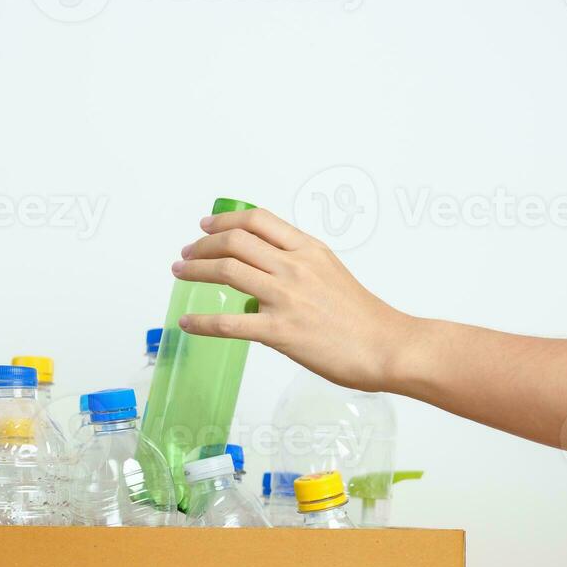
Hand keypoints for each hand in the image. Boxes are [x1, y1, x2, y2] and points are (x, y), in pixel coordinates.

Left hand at [172, 208, 413, 392]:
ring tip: (180, 274)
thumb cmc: (363, 319)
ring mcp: (285, 298)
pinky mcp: (279, 332)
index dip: (225, 220)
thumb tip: (262, 282)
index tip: (206, 226)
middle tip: (187, 254)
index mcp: (308, 250)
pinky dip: (201, 321)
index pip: (258, 221)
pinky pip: (228, 323)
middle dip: (203, 245)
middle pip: (235, 242)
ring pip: (227, 272)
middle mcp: (294, 267)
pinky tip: (187, 322)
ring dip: (195, 271)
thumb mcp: (332, 275)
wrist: (386, 346)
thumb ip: (298, 270)